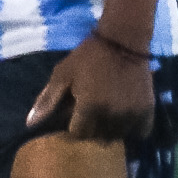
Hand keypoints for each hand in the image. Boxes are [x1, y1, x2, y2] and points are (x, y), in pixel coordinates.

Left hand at [27, 35, 155, 141]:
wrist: (123, 40)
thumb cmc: (88, 56)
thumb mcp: (63, 74)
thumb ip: (47, 100)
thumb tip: (30, 125)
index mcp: (89, 108)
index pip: (78, 134)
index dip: (74, 125)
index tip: (75, 114)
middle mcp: (112, 115)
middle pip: (98, 137)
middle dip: (92, 127)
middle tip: (92, 111)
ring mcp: (132, 114)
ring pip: (118, 136)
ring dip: (111, 129)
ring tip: (107, 113)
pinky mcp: (148, 110)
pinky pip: (139, 132)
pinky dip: (131, 128)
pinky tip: (124, 115)